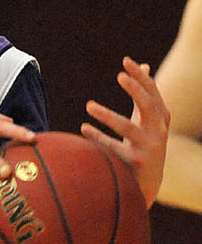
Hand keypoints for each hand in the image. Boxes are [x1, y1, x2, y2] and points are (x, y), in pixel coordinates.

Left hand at [81, 57, 169, 206]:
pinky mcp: (134, 163)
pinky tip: (83, 128)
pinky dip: (97, 138)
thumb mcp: (146, 119)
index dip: (141, 76)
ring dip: (107, 115)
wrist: (147, 183)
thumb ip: (144, 95)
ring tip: (89, 105)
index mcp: (160, 118)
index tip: (126, 60)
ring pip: (127, 128)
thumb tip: (144, 65)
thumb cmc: (143, 143)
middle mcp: (158, 131)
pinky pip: (112, 148)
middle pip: (149, 106)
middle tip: (119, 76)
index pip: (153, 92)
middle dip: (136, 90)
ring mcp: (148, 148)